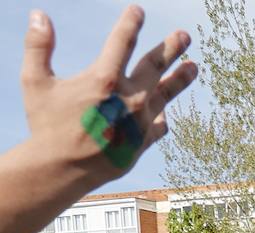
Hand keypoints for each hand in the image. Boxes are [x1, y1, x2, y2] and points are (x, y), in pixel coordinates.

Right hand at [21, 8, 197, 179]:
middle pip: (155, 65)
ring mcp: (140, 122)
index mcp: (103, 78)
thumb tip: (40, 15)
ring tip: (194, 67)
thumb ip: (38, 46)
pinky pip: (158, 126)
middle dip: (171, 48)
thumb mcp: (35, 80)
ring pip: (165, 95)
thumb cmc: (46, 124)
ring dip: (180, 79)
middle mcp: (129, 98)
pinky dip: (160, 118)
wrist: (63, 169)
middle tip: (185, 36)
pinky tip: (164, 114)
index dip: (131, 23)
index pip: (123, 42)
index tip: (138, 11)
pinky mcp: (143, 142)